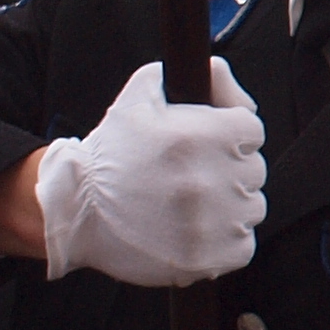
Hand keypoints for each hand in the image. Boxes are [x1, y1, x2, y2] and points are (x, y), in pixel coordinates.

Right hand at [35, 58, 264, 286]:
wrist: (76, 212)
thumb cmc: (110, 154)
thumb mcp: (140, 97)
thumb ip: (189, 75)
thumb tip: (220, 71)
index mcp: (201, 136)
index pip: (252, 130)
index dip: (232, 136)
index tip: (212, 146)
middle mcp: (209, 179)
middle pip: (254, 170)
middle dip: (229, 169)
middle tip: (195, 176)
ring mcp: (210, 222)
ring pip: (252, 207)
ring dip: (230, 205)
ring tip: (193, 205)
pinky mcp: (207, 258)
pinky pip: (243, 246)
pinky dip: (227, 241)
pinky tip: (198, 230)